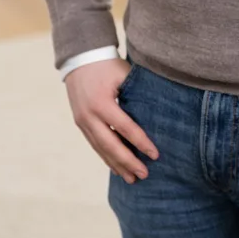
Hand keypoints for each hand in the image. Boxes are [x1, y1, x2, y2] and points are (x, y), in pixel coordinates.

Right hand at [65, 59, 159, 183]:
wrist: (80, 58)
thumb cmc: (107, 65)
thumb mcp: (124, 74)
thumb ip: (137, 94)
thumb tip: (158, 113)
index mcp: (102, 103)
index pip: (126, 129)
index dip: (141, 143)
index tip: (155, 154)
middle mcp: (89, 116)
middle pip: (110, 145)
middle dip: (127, 162)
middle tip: (143, 175)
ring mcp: (82, 121)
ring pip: (100, 148)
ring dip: (116, 164)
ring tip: (131, 179)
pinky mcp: (80, 123)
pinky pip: (94, 144)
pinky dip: (105, 157)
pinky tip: (115, 167)